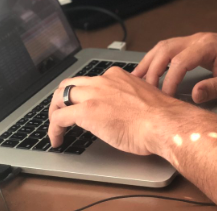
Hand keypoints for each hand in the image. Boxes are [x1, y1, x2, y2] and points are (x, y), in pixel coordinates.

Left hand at [47, 66, 185, 153]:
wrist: (163, 122)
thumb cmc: (160, 116)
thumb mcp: (142, 98)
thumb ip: (127, 98)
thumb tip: (122, 110)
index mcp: (118, 76)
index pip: (91, 81)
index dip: (82, 95)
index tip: (82, 105)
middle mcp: (103, 80)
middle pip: (70, 84)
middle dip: (61, 99)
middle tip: (61, 113)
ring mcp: (93, 94)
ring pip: (60, 96)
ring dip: (54, 111)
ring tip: (56, 126)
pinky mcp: (85, 111)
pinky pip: (58, 118)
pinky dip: (53, 129)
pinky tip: (57, 140)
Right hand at [132, 32, 216, 102]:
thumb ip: (215, 88)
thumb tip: (193, 96)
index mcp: (208, 46)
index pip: (180, 62)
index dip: (169, 80)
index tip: (165, 97)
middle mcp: (197, 39)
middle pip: (166, 49)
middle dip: (152, 68)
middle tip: (143, 89)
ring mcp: (194, 39)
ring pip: (164, 46)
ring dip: (149, 61)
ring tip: (136, 79)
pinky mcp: (193, 44)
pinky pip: (169, 48)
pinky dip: (156, 58)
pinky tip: (149, 70)